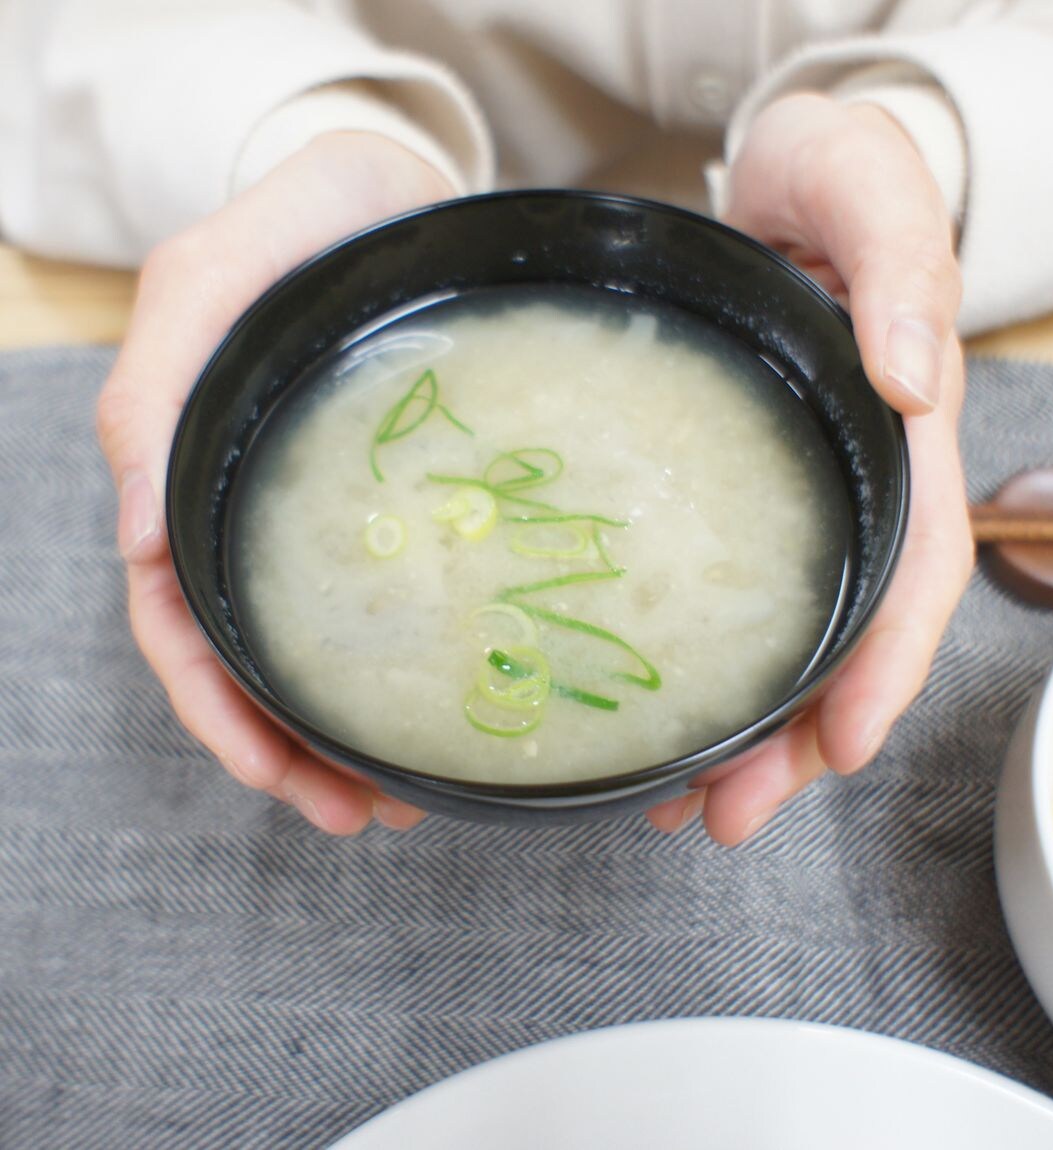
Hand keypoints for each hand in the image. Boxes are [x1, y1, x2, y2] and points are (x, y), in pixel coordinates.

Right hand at [97, 132, 450, 833]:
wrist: (391, 190)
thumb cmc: (302, 217)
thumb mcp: (214, 274)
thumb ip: (163, 384)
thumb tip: (132, 539)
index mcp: (185, 472)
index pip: (178, 618)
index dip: (217, 707)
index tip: (274, 776)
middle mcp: (238, 506)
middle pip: (239, 660)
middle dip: (285, 751)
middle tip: (361, 816)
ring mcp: (306, 512)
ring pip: (302, 648)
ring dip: (336, 735)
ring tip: (400, 799)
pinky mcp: (374, 507)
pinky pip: (370, 603)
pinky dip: (389, 672)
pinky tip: (428, 716)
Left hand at [647, 93, 973, 842]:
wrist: (763, 184)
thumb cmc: (820, 174)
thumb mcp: (862, 181)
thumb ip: (898, 259)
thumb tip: (912, 377)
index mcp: (895, 439)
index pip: (911, 569)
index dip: (886, 665)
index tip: (845, 745)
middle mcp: (849, 488)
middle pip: (844, 637)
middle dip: (797, 740)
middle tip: (726, 817)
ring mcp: (791, 505)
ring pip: (788, 643)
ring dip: (747, 735)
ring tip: (683, 804)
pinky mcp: (727, 505)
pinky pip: (727, 605)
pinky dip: (702, 674)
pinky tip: (658, 724)